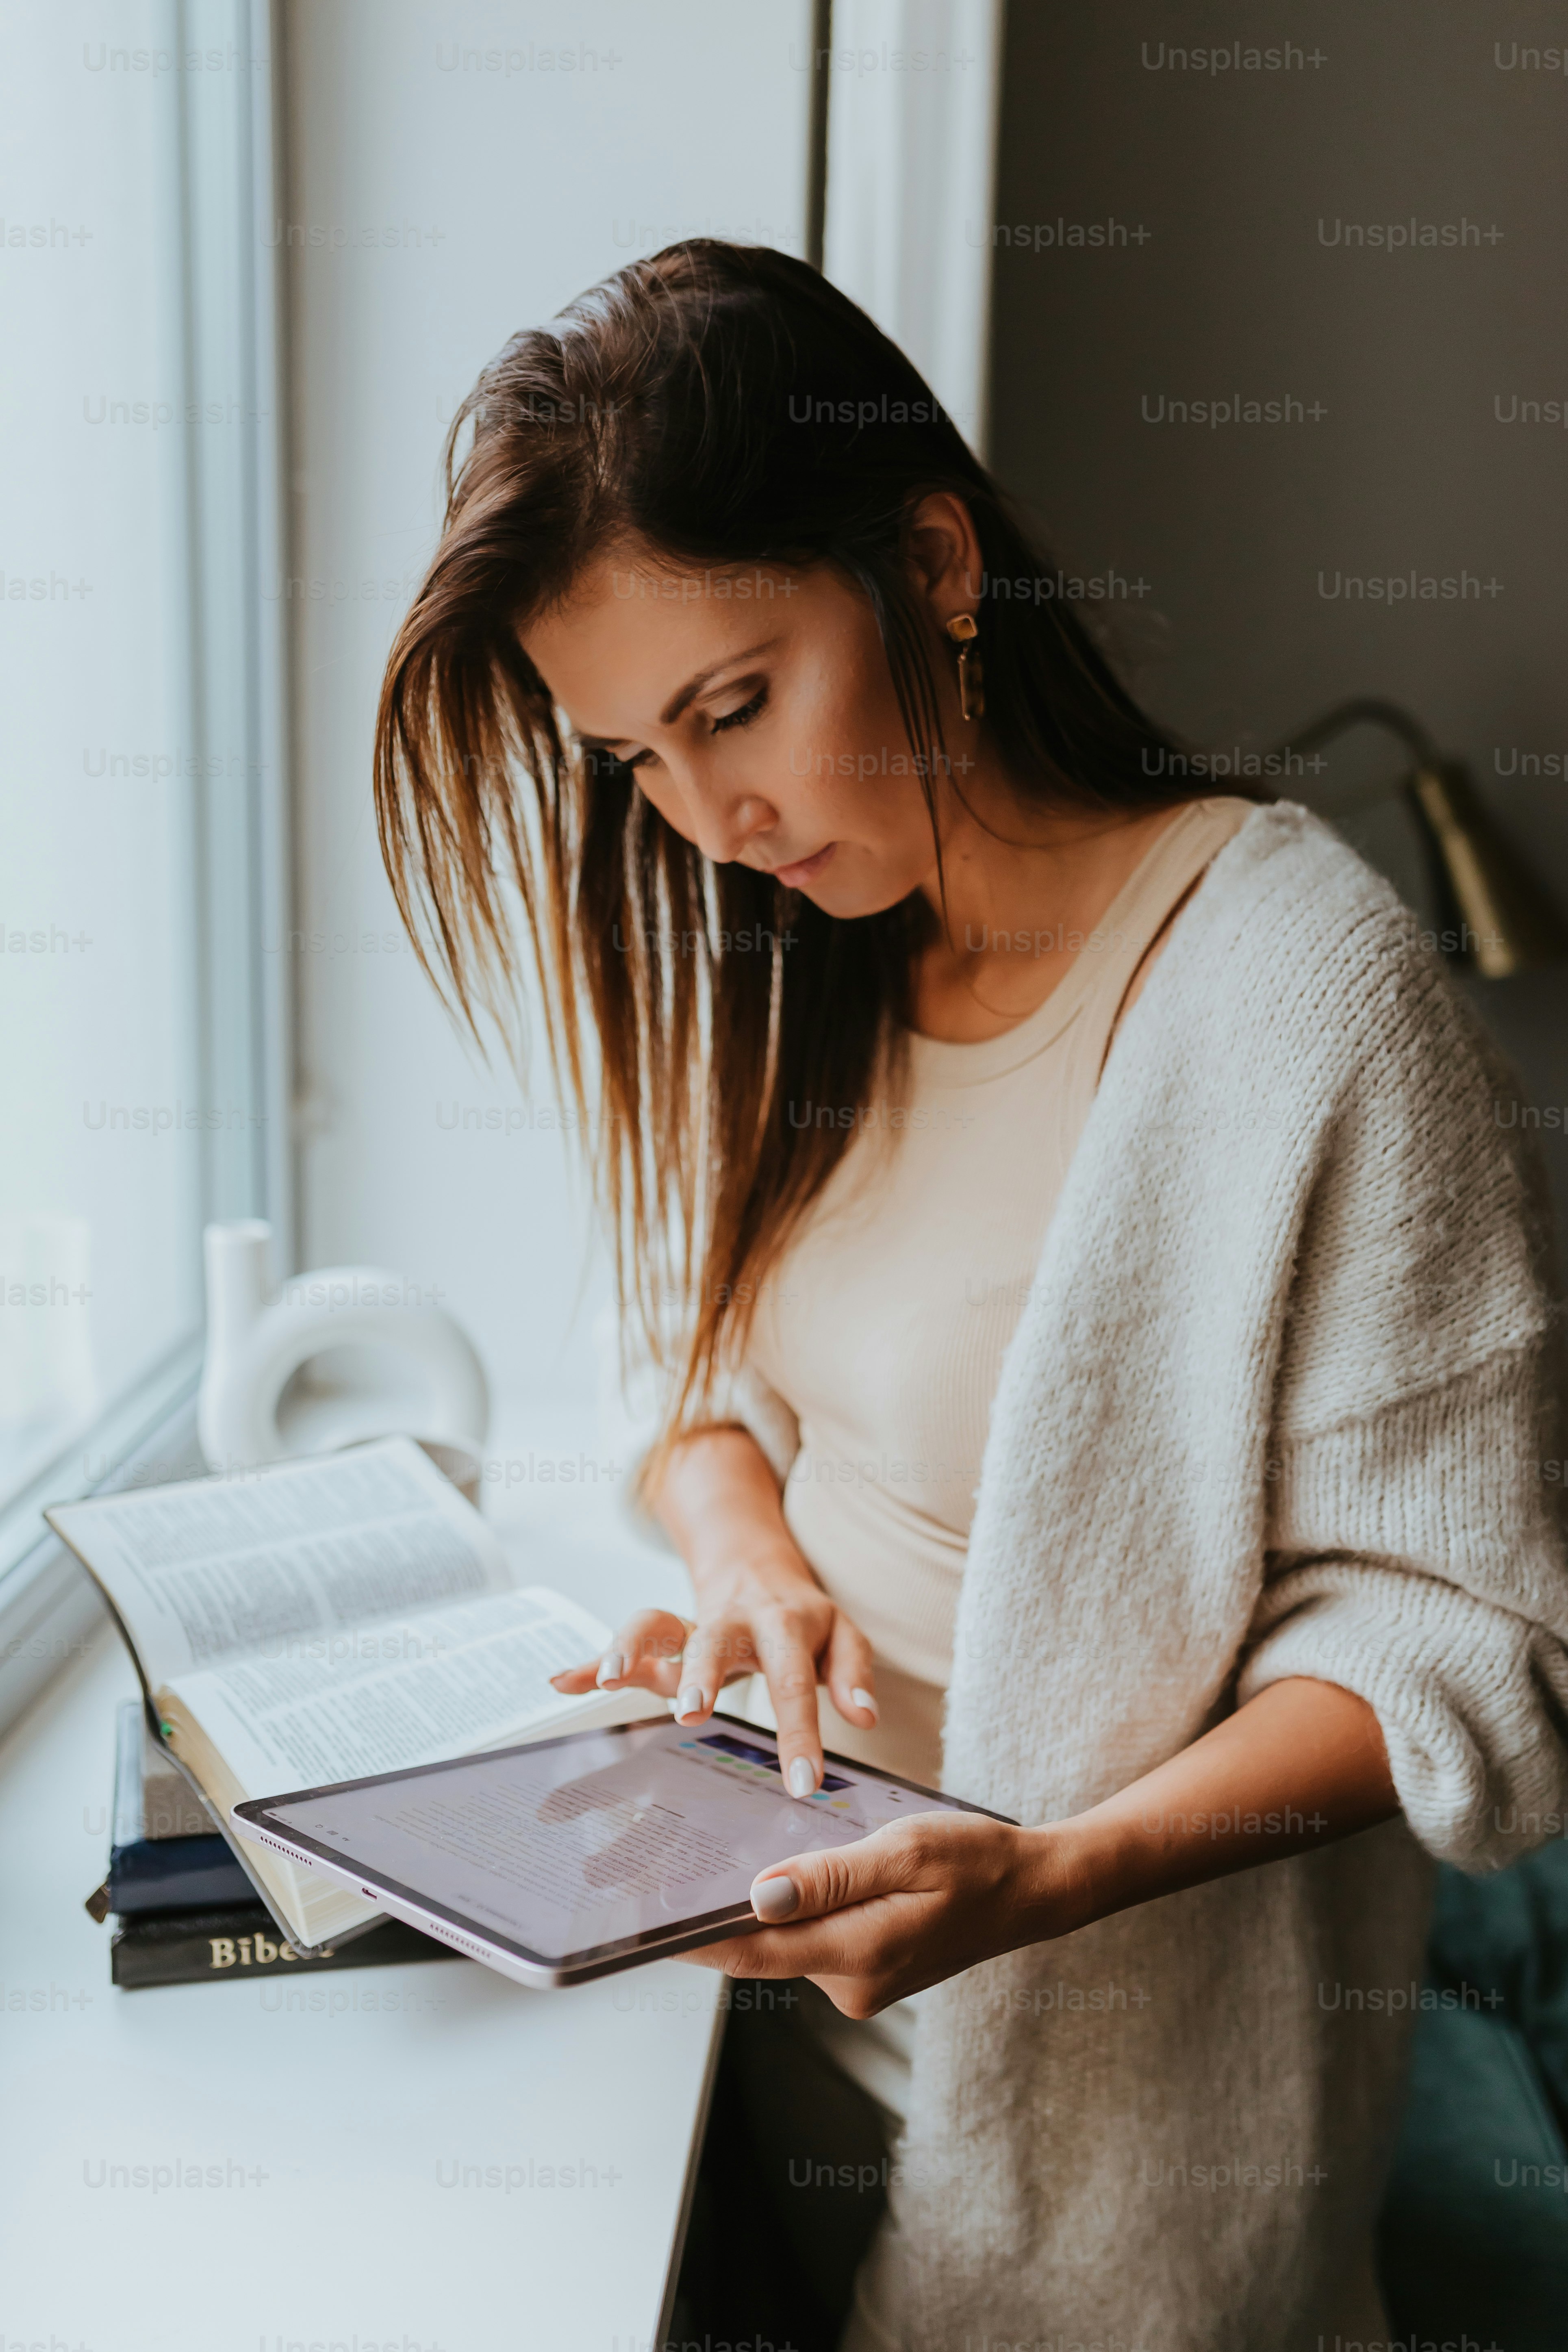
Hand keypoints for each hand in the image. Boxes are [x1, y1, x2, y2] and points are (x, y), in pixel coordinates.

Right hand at [548, 1569, 878, 1795]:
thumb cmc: (804, 1620)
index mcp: (783, 1624)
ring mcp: (690, 1624)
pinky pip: (621, 1642)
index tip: (803, 1785)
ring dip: (632, 1648)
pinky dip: (591, 1661)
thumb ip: (853, 1673)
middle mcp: (732, 1620)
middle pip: (714, 1640)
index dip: (799, 1733)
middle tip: (692, 1712)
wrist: (759, 1568)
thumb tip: (866, 1718)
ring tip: (614, 1679)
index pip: (793, 1682)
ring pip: (656, 1624)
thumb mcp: (842, 1636)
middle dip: (701, 1674)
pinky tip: (563, 1682)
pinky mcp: (659, 1637)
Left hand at [683, 1809, 1076, 2018]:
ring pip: (789, 1941)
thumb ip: (832, 1875)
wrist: (1033, 1890)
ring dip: (762, 1906)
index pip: (752, 1953)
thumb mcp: (907, 1850)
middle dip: (718, 1913)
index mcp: (859, 1953)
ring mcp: (860, 1983)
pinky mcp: (867, 1972)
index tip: (641, 1922)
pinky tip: (792, 1871)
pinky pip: (814, 1939)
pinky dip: (796, 1910)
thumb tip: (760, 1896)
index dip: (692, 1941)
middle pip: (764, 1948)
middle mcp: (851, 1984)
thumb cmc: (977, 1861)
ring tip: (728, 1852)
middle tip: (667, 1867)